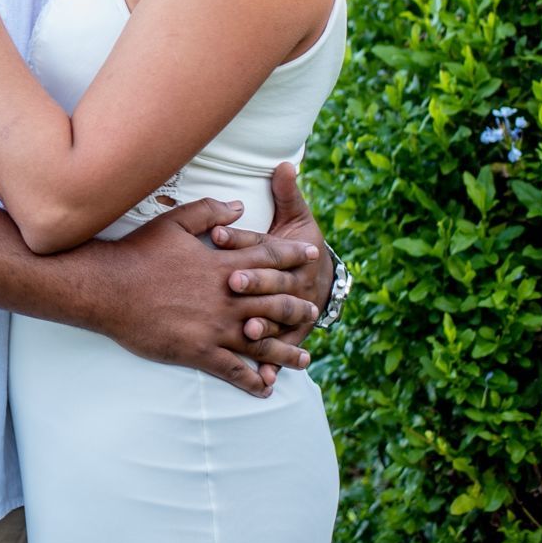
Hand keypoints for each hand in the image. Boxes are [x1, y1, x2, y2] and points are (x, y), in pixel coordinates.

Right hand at [70, 196, 321, 397]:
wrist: (107, 288)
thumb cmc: (137, 252)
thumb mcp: (173, 222)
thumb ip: (209, 212)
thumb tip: (239, 205)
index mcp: (222, 264)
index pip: (269, 258)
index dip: (293, 256)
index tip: (313, 256)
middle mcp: (226, 297)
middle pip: (275, 302)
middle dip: (298, 307)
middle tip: (313, 311)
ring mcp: (215, 326)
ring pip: (262, 342)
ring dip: (286, 352)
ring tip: (304, 359)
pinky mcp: (199, 351)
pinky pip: (233, 370)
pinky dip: (252, 380)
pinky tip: (264, 389)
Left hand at [212, 163, 333, 349]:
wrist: (324, 279)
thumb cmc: (299, 245)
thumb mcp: (295, 217)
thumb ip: (286, 193)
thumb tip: (285, 163)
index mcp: (287, 253)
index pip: (262, 245)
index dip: (240, 239)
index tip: (217, 234)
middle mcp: (291, 283)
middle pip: (271, 283)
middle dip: (255, 282)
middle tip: (232, 282)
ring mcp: (292, 312)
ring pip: (279, 320)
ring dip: (266, 326)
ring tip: (248, 331)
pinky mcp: (290, 336)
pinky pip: (281, 353)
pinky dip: (274, 365)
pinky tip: (263, 378)